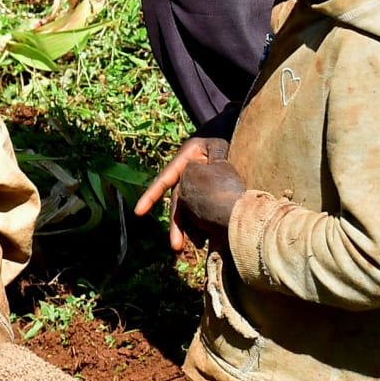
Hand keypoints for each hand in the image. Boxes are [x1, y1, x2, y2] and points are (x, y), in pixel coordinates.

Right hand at [133, 137, 242, 253]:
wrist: (240, 133)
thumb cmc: (229, 138)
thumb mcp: (217, 147)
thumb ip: (205, 164)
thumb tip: (196, 182)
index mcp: (184, 160)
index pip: (165, 179)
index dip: (151, 196)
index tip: (138, 212)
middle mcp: (188, 173)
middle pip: (179, 201)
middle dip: (177, 225)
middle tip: (176, 247)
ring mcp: (199, 184)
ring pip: (190, 210)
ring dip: (191, 229)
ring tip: (200, 244)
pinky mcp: (210, 194)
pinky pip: (203, 212)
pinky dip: (204, 224)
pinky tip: (210, 239)